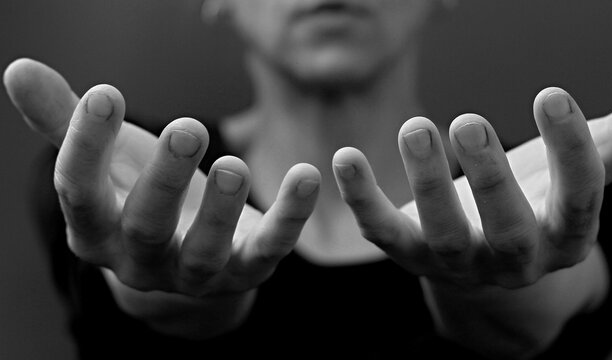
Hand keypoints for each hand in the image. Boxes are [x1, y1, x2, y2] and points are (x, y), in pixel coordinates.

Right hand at [4, 58, 320, 338]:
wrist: (186, 254)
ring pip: (205, 252)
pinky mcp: (246, 270)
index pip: (79, 194)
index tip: (107, 92)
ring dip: (222, 210)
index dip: (87, 145)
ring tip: (234, 164)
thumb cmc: (142, 194)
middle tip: (188, 128)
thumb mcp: (109, 161)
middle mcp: (142, 261)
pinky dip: (290, 216)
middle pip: (145, 228)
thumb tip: (17, 69)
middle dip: (165, 181)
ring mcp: (196, 273)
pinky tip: (306, 175)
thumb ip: (67, 121)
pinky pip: (270, 248)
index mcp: (96, 231)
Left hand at [332, 78, 611, 357]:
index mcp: (564, 237)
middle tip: (471, 120)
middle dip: (491, 179)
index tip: (553, 95)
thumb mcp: (577, 173)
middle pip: (508, 230)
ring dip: (426, 185)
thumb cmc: (537, 201)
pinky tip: (343, 156)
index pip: (579, 203)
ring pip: (444, 235)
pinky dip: (362, 199)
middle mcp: (514, 259)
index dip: (572, 153)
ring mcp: (460, 263)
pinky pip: (384, 233)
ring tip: (418, 126)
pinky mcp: (412, 256)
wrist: (491, 255)